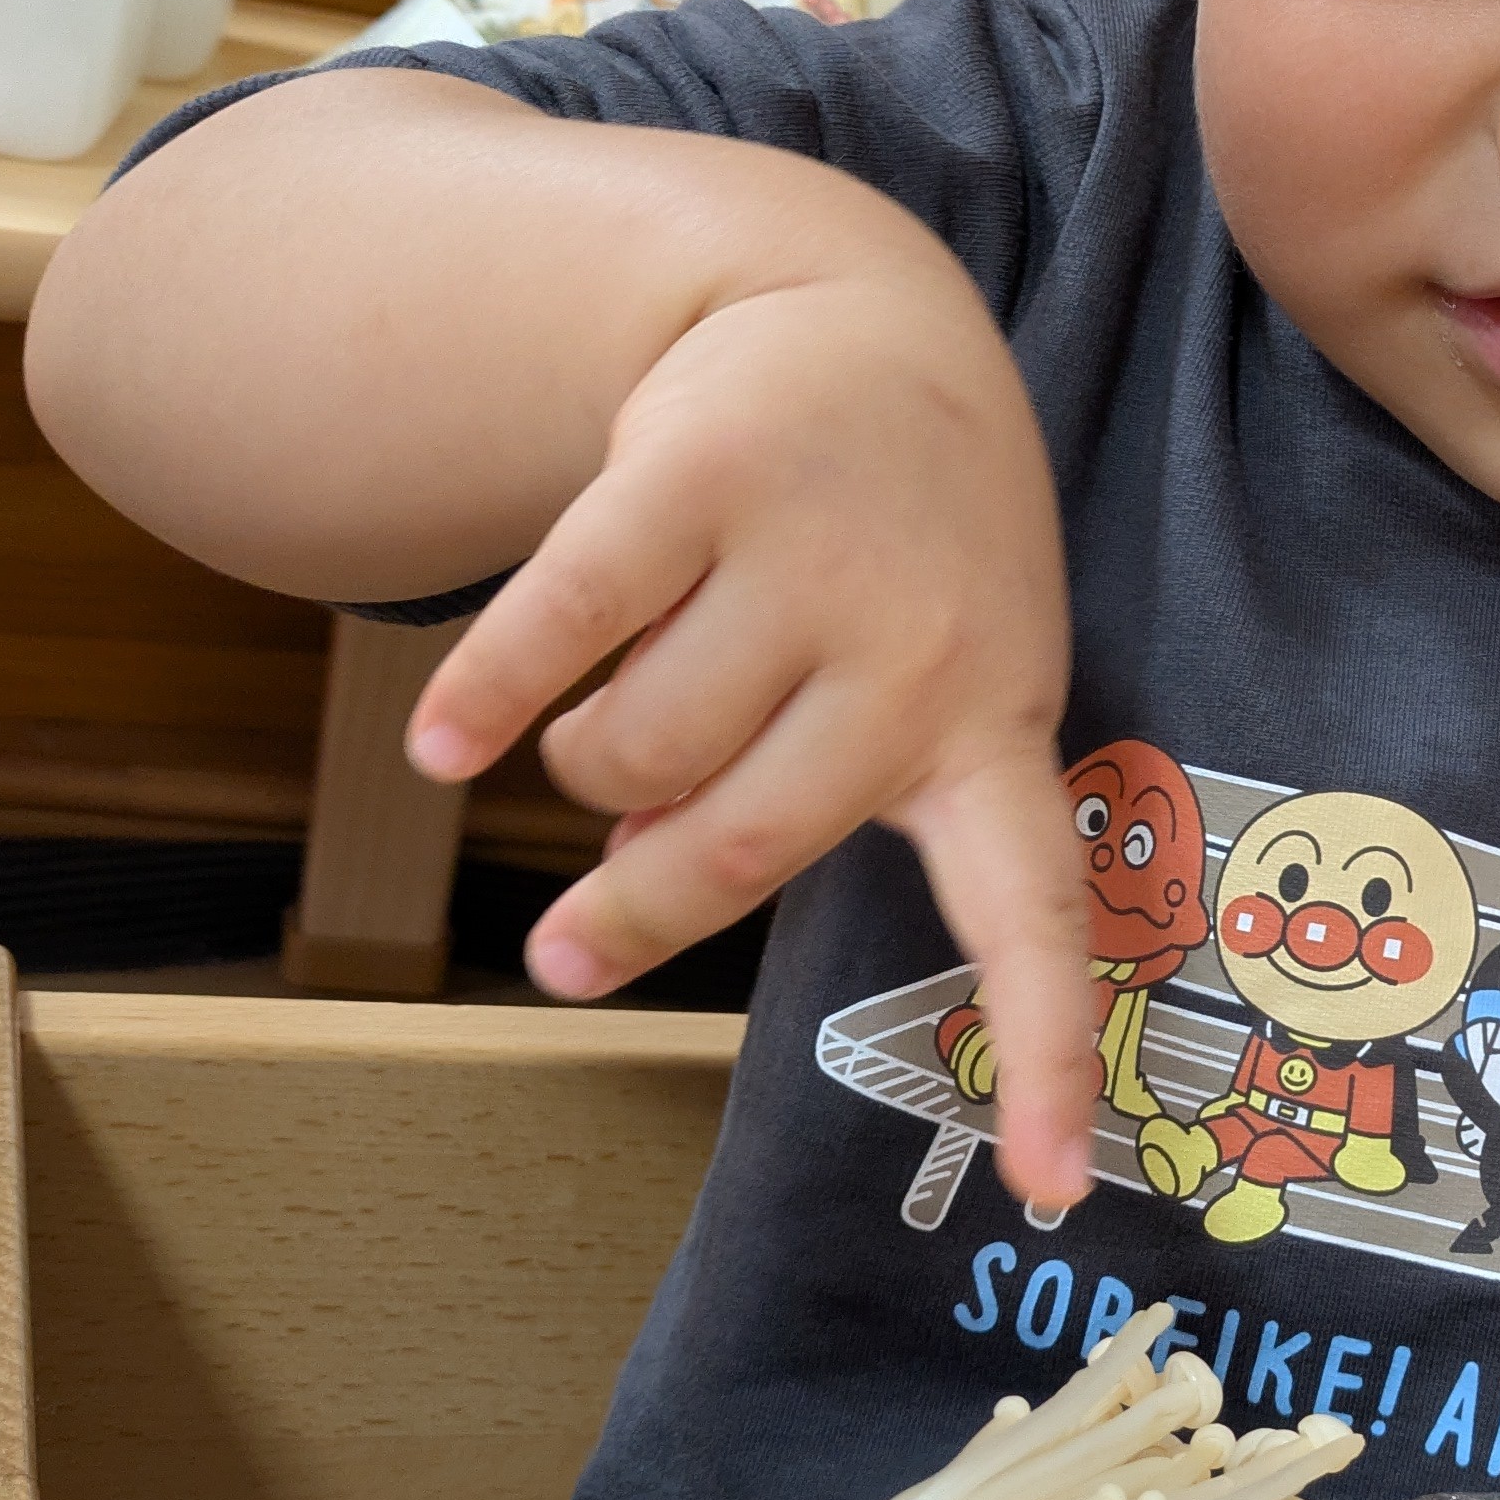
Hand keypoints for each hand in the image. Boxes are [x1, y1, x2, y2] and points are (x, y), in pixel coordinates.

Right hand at [403, 248, 1102, 1203]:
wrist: (863, 312)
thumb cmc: (887, 550)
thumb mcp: (905, 673)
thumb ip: (805, 790)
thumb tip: (632, 875)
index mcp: (994, 722)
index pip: (1033, 914)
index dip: (1043, 1056)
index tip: (1057, 1186)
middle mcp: (918, 648)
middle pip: (739, 845)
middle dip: (634, 911)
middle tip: (568, 954)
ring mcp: (812, 555)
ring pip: (632, 748)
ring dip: (586, 758)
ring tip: (606, 718)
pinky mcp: (700, 472)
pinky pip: (560, 627)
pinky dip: (486, 698)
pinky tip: (442, 744)